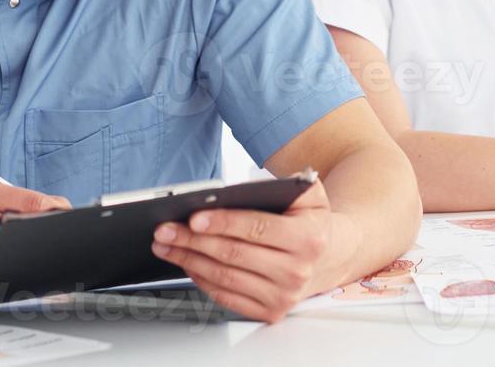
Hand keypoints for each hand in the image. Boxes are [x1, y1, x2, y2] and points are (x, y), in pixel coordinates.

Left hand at [150, 179, 340, 322]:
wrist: (329, 256)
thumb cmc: (310, 221)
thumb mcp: (311, 194)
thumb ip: (290, 183)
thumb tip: (249, 186)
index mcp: (307, 238)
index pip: (256, 229)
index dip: (222, 222)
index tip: (193, 216)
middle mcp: (297, 271)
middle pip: (233, 254)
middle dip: (192, 240)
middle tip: (164, 228)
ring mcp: (283, 296)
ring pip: (224, 276)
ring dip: (188, 259)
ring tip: (166, 244)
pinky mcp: (270, 312)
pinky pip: (226, 296)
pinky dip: (201, 279)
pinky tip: (186, 262)